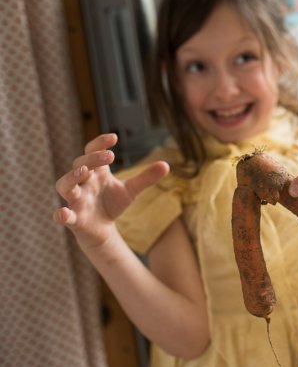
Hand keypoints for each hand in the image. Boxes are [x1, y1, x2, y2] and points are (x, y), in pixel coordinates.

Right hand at [53, 133, 168, 247]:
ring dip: (71, 177)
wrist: (102, 229)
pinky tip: (63, 213)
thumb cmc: (112, 204)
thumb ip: (146, 178)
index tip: (114, 138)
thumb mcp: (131, 190)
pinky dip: (61, 214)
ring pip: (65, 185)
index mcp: (96, 172)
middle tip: (108, 157)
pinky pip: (63, 215)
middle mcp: (83, 182)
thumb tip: (167, 165)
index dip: (100, 143)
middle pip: (80, 164)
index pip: (92, 150)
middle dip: (92, 159)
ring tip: (84, 171)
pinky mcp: (74, 219)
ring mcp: (76, 200)